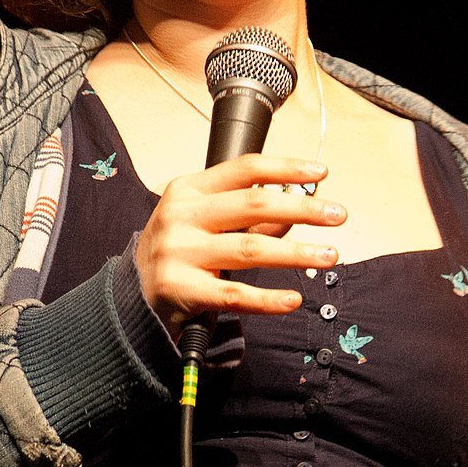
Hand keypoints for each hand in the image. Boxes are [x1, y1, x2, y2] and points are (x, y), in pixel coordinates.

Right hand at [134, 154, 344, 339]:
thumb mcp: (205, 223)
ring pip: (250, 249)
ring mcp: (179, 252)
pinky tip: (293, 298)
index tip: (321, 172)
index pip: (244, 169)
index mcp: (188, 189)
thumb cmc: (176, 253)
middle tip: (337, 216)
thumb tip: (297, 208)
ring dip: (296, 252)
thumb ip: (249, 217)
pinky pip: (234, 295)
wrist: (130, 297)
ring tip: (329, 255)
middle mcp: (181, 216)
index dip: (286, 168)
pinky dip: (268, 299)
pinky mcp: (181, 289)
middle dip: (303, 208)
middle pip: (253, 205)